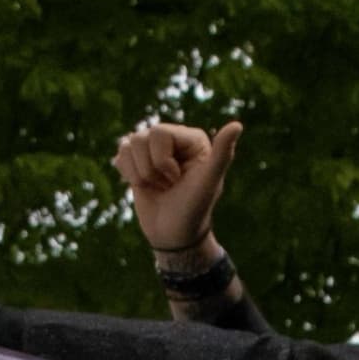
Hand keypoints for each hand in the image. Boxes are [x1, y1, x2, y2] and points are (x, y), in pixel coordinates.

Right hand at [113, 120, 242, 254]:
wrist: (174, 234)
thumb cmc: (194, 209)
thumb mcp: (208, 182)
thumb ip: (223, 154)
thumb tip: (237, 125)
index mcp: (192, 138)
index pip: (159, 133)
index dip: (163, 161)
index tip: (178, 179)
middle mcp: (173, 138)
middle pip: (142, 138)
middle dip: (151, 170)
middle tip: (168, 185)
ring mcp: (154, 149)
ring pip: (128, 145)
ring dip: (140, 174)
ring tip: (158, 186)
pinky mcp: (138, 160)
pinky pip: (120, 154)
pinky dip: (128, 175)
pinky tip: (145, 185)